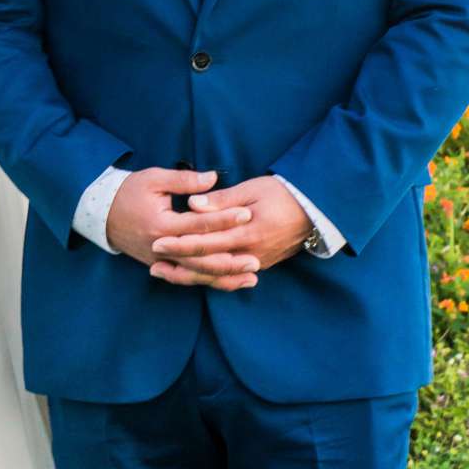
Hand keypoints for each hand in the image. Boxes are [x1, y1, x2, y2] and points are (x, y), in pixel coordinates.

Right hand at [107, 167, 254, 289]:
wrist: (100, 214)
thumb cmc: (128, 192)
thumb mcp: (154, 179)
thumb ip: (185, 180)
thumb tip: (214, 178)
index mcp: (161, 224)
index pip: (199, 223)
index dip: (224, 218)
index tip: (247, 213)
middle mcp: (162, 247)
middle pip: (200, 258)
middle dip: (229, 260)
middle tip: (255, 259)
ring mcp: (160, 261)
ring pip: (196, 274)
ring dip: (224, 277)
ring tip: (250, 277)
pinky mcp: (160, 266)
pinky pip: (187, 278)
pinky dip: (208, 281)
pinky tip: (229, 282)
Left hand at [149, 176, 311, 287]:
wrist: (315, 211)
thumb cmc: (283, 194)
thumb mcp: (253, 189)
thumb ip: (223, 200)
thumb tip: (193, 204)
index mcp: (248, 232)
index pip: (207, 241)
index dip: (180, 242)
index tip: (157, 240)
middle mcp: (251, 253)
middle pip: (207, 264)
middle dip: (179, 264)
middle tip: (153, 263)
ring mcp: (256, 262)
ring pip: (216, 276)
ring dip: (189, 276)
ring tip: (164, 273)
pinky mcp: (259, 265)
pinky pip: (228, 277)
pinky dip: (208, 278)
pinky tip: (190, 276)